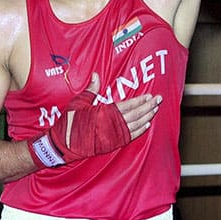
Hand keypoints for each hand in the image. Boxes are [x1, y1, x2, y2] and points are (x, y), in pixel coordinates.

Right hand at [28, 72, 159, 167]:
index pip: (128, 105)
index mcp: (104, 113)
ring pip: (136, 126)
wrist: (61, 144)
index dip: (140, 101)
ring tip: (155, 110)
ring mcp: (113, 136)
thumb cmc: (68, 122)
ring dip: (147, 118)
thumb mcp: (78, 103)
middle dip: (149, 107)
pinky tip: (147, 125)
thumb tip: (96, 75)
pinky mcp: (112, 144)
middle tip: (159, 100)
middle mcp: (111, 125)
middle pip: (136, 115)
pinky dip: (140, 131)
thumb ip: (90, 90)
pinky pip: (130, 137)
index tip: (150, 95)